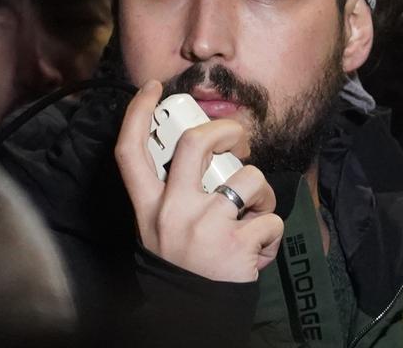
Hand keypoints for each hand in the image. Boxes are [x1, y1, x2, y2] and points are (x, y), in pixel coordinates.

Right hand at [115, 80, 284, 282]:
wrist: (194, 312)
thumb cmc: (183, 260)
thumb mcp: (159, 226)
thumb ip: (170, 189)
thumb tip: (200, 144)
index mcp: (149, 207)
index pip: (131, 150)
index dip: (138, 112)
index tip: (154, 89)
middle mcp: (173, 212)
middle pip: (195, 143)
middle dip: (225, 129)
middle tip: (239, 139)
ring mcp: (206, 227)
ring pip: (249, 178)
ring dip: (263, 192)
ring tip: (254, 212)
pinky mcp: (238, 246)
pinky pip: (271, 218)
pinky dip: (271, 230)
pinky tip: (257, 245)